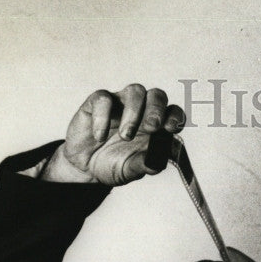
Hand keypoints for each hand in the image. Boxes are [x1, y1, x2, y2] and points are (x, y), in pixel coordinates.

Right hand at [42, 83, 184, 184]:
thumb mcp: (131, 170)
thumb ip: (144, 165)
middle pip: (157, 95)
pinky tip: (101, 137)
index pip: (173, 112)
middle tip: (151, 127)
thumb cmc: (114, 164)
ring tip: (126, 136)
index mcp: (156, 126)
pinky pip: (103, 98)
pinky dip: (103, 117)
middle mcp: (141, 110)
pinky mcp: (96, 103)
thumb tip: (156, 164)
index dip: (175, 117)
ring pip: (135, 91)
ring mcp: (120, 104)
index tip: (170, 129)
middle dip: (157, 109)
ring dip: (133, 112)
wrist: (85, 168)